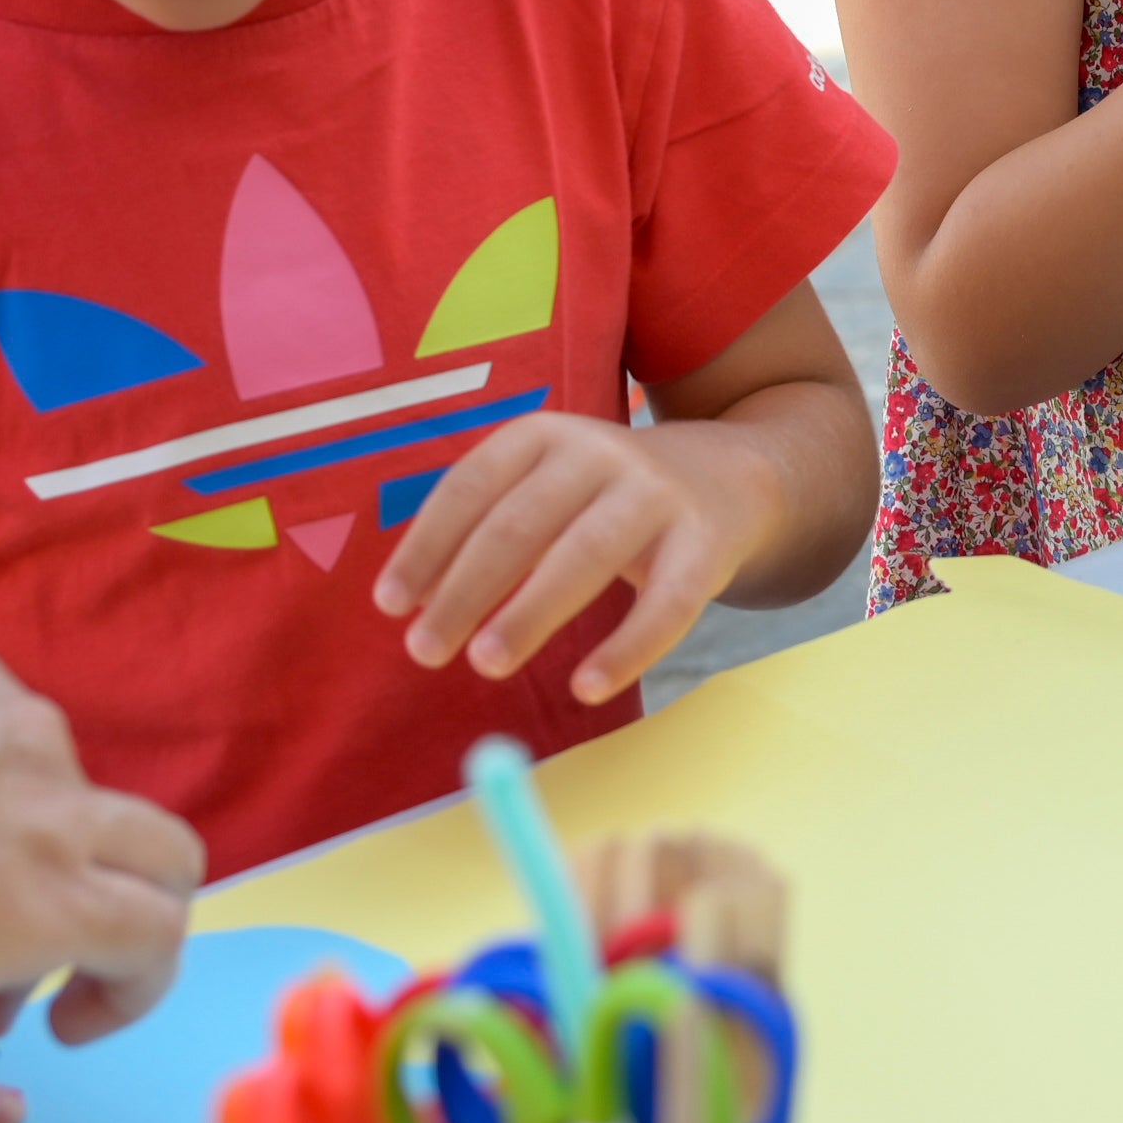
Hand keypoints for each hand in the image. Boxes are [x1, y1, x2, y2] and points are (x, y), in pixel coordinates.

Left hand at [373, 414, 776, 706]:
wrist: (732, 474)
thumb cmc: (607, 495)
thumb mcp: (547, 483)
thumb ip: (487, 526)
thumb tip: (412, 604)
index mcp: (546, 435)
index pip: (472, 485)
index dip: (427, 545)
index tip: (390, 605)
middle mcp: (600, 453)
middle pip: (521, 522)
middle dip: (466, 589)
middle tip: (424, 650)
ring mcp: (657, 495)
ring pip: (587, 554)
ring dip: (531, 612)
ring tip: (485, 664)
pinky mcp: (705, 544)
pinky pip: (666, 602)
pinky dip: (627, 648)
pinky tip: (587, 688)